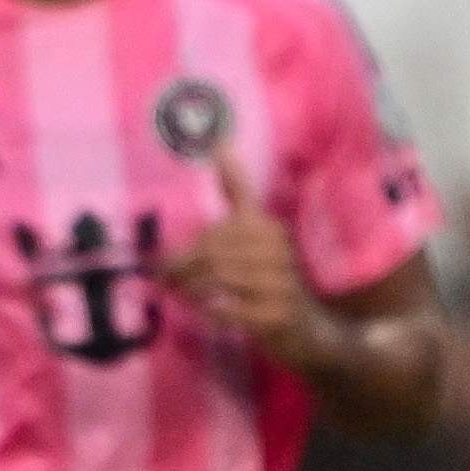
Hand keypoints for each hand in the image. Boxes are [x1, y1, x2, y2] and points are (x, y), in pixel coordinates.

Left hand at [165, 142, 318, 357]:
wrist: (308, 328)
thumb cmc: (271, 277)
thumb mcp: (257, 230)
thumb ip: (237, 190)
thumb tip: (220, 142)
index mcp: (268, 228)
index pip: (215, 235)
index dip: (183, 253)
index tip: (161, 265)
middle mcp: (278, 250)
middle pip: (212, 257)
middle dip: (181, 272)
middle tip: (163, 284)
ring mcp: (281, 283)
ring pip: (218, 282)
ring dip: (192, 292)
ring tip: (182, 297)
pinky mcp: (277, 314)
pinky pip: (229, 310)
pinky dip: (212, 313)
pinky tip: (209, 313)